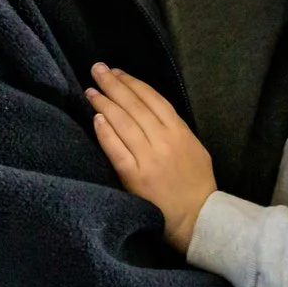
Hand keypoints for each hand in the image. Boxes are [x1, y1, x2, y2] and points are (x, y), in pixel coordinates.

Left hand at [86, 63, 214, 250]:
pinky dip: (106, 132)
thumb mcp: (194, 148)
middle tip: (96, 69)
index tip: (116, 71)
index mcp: (180, 132)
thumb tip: (149, 108)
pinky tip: (96, 118)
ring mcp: (149, 158)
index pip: (152, 99)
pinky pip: (117, 149)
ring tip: (90, 90)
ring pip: (123, 123)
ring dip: (104, 104)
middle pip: (134, 106)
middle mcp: (164, 141)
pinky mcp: (135, 176)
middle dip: (114, 84)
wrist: (197, 218)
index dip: (132, 83)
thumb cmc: (196, 183)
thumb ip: (174, 128)